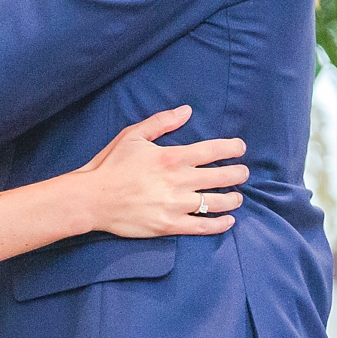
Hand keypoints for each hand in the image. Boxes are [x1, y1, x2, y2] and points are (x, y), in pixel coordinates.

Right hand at [77, 105, 248, 238]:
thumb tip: (187, 110)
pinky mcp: (170, 225)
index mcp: (172, 157)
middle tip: (243, 173)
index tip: (241, 148)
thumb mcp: (133, 135)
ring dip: (232, 199)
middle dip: (238, 174)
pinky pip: (203, 227)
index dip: (232, 148)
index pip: (213, 150)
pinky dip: (220, 224)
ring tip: (237, 197)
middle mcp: (179, 181)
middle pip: (221, 177)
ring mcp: (176, 205)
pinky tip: (228, 220)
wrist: (93, 198)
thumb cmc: (111, 164)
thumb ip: (162, 122)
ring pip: (216, 202)